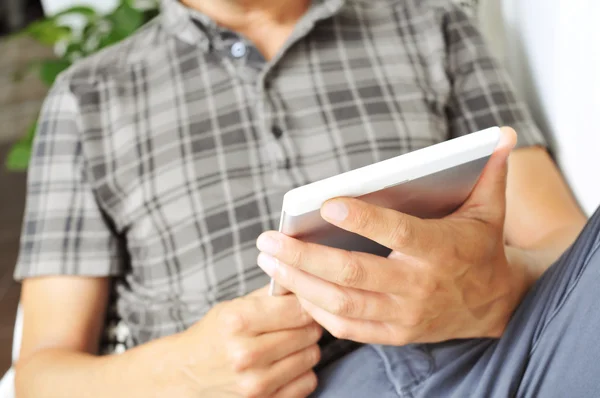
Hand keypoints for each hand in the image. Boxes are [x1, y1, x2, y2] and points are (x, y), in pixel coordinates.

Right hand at [175, 286, 321, 397]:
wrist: (186, 374)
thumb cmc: (214, 336)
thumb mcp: (233, 307)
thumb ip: (270, 293)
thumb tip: (302, 281)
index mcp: (238, 322)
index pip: (297, 308)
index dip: (304, 303)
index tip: (301, 304)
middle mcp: (246, 354)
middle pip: (308, 332)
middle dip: (307, 324)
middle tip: (296, 324)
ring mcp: (256, 383)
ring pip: (312, 356)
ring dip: (306, 348)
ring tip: (289, 344)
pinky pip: (308, 381)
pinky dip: (302, 372)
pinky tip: (286, 365)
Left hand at [256, 127, 527, 344]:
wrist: (495, 306)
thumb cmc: (480, 250)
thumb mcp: (489, 210)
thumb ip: (491, 173)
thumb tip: (503, 135)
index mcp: (440, 249)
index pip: (398, 233)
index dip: (363, 220)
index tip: (325, 205)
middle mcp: (419, 286)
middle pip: (353, 273)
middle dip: (304, 257)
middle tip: (268, 239)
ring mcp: (405, 315)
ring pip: (343, 302)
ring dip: (300, 283)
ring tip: (269, 261)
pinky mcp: (396, 334)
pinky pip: (349, 328)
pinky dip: (317, 311)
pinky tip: (294, 290)